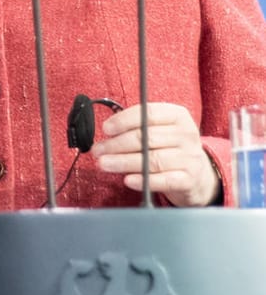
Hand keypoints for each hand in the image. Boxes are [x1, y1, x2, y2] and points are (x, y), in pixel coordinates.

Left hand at [91, 102, 218, 206]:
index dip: (124, 120)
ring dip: (123, 162)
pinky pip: (164, 180)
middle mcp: (187, 135)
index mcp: (178, 117)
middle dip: (117, 144)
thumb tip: (106, 133)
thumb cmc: (168, 148)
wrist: (197, 174)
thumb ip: (136, 127)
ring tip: (104, 163)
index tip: (106, 129)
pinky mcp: (189, 179)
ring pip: (153, 160)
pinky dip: (144, 181)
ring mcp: (190, 158)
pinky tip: (128, 180)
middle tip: (98, 150)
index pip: (149, 113)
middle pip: (147, 138)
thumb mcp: (159, 130)